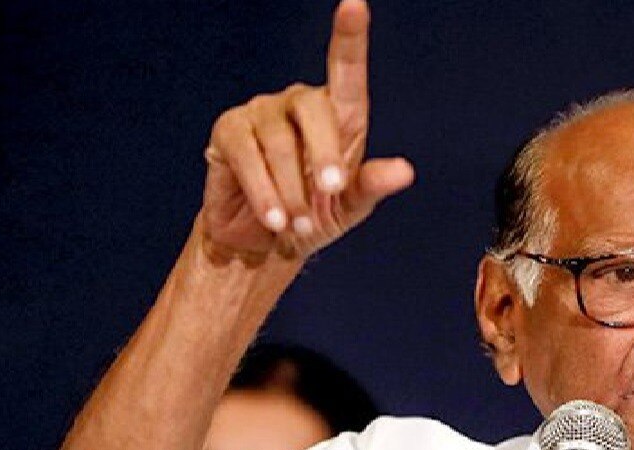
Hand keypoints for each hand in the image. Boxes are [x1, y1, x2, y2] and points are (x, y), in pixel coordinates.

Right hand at [199, 0, 412, 261]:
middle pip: (313, 110)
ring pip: (279, 142)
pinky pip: (247, 155)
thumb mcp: (350, 207)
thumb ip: (372, 186)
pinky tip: (274, 218)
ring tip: (298, 224)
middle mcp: (298, 103)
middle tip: (330, 193)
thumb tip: (404, 171)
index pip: (346, 68)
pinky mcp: (229, 131)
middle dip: (324, 155)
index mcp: (338, 115)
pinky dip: (264, 191)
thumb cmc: (315, 216)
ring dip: (292, 189)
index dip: (349, 35)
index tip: (354, 3)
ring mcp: (260, 113)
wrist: (267, 243)